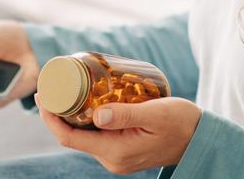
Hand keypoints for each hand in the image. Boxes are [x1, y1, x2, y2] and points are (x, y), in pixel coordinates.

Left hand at [38, 97, 201, 173]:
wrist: (200, 138)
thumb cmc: (182, 123)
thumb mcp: (156, 113)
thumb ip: (127, 115)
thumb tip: (97, 114)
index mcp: (116, 152)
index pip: (69, 138)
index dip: (51, 118)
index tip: (43, 95)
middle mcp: (112, 159)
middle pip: (72, 136)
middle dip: (58, 112)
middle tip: (52, 84)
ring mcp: (116, 157)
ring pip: (83, 135)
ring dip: (71, 114)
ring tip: (65, 88)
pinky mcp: (122, 151)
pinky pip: (96, 135)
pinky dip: (86, 118)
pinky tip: (85, 99)